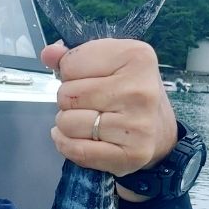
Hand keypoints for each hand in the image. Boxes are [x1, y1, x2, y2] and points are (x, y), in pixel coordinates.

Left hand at [39, 38, 178, 198]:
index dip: (70, 74)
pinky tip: (77, 138)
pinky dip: (67, 145)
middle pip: (67, 95)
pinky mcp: (133, 154)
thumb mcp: (108, 64)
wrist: (160, 130)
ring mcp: (138, 124)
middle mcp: (140, 89)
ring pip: (68, 123)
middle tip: (89, 103)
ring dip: (68, 124)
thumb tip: (48, 53)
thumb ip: (74, 57)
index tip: (88, 79)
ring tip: (87, 120)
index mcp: (136, 57)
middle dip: (68, 100)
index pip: (70, 64)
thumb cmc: (127, 91)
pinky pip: (77, 150)